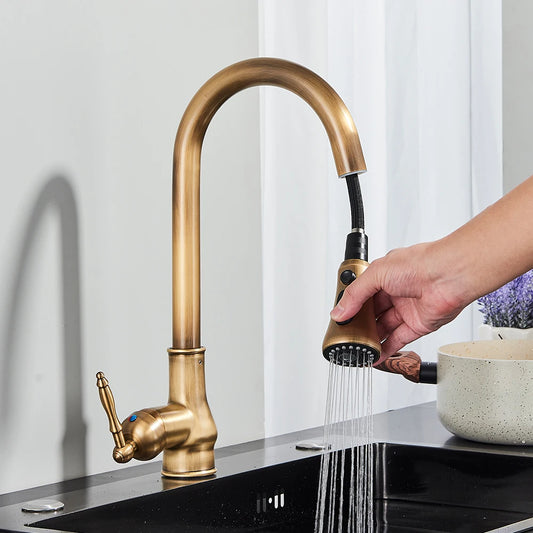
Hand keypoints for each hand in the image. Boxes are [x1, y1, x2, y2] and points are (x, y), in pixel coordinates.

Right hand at [330, 242, 467, 361]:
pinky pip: (399, 339)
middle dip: (361, 323)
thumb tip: (340, 311)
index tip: (341, 317)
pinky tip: (376, 354)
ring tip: (358, 346)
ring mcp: (407, 309)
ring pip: (385, 327)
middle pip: (373, 312)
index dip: (351, 305)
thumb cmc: (420, 264)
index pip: (363, 293)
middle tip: (348, 333)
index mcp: (386, 275)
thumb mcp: (376, 274)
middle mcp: (397, 291)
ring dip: (372, 337)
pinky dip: (387, 348)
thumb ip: (355, 294)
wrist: (450, 276)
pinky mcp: (418, 325)